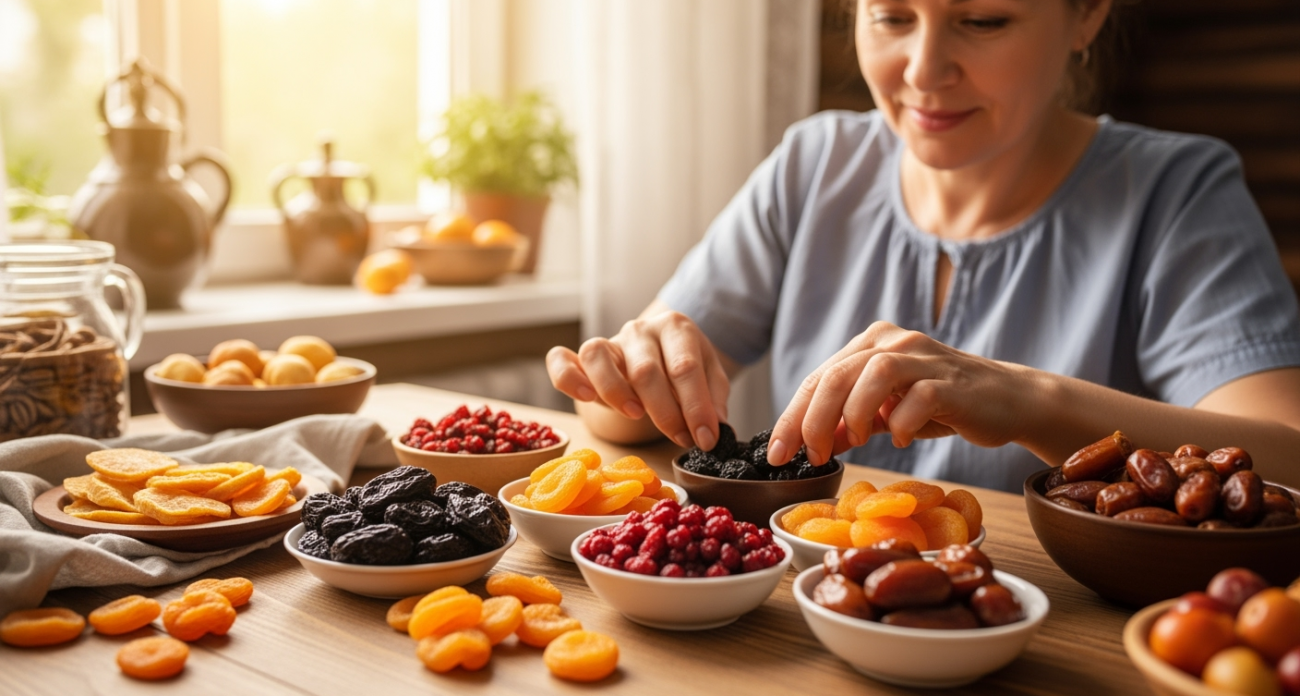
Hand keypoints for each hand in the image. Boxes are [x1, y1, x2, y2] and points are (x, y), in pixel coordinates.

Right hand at [546, 309, 730, 449]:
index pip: (685, 368)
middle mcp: (640, 329)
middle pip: (645, 370)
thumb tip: (716, 429)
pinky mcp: (582, 358)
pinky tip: (586, 398)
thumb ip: (714, 400)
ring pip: (598, 357)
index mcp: (676, 327)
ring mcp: (610, 341)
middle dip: (665, 412)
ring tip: (636, 415)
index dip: (696, 407)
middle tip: (680, 439)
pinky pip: (562, 360)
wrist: (659, 354)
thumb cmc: (683, 368)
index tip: (706, 439)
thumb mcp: (710, 378)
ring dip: (616, 391)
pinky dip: (569, 378)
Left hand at [768, 321, 1032, 465]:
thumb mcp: (886, 413)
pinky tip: (900, 438)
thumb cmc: (942, 404)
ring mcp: (925, 358)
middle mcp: (894, 342)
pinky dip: (902, 421)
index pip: (819, 378)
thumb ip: (848, 422)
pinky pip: (919, 396)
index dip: (792, 417)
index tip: (776, 455)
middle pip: (838, 374)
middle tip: (808, 457)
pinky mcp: (953, 381)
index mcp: (871, 344)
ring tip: (854, 442)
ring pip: (874, 374)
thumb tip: (811, 443)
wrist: (1008, 399)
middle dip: (812, 420)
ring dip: (854, 413)